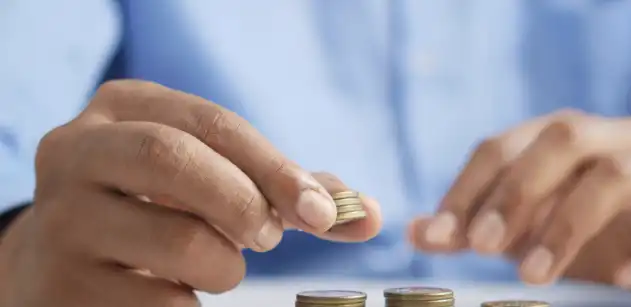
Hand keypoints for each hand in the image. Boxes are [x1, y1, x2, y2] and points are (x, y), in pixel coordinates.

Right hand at [0, 80, 381, 306]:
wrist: (67, 258)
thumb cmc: (160, 208)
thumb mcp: (211, 179)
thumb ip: (286, 191)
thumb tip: (369, 214)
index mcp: (125, 108)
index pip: (212, 123)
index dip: (276, 168)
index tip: (324, 214)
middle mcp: (78, 151)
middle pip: (175, 159)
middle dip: (244, 202)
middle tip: (268, 239)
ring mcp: (62, 218)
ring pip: (177, 240)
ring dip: (224, 266)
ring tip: (217, 267)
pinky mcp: (60, 283)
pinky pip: (157, 301)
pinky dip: (189, 303)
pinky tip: (176, 292)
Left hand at [409, 110, 630, 304]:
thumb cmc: (593, 227)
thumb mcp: (527, 225)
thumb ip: (475, 226)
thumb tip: (415, 232)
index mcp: (560, 136)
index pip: (501, 146)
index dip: (466, 188)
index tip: (438, 235)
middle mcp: (610, 138)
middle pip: (562, 138)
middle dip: (516, 192)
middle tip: (483, 247)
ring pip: (616, 175)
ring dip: (567, 225)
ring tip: (536, 275)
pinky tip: (622, 278)